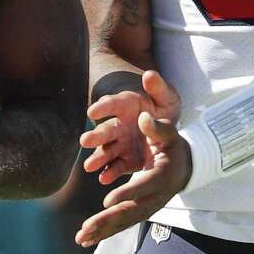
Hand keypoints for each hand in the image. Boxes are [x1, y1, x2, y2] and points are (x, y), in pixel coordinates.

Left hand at [75, 111, 190, 246]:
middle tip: (86, 228)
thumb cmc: (173, 147)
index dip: (126, 194)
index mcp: (161, 177)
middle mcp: (156, 197)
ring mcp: (149, 207)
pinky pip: (123, 223)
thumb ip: (157, 128)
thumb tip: (143, 118)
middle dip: (107, 220)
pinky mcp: (142, 211)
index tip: (107, 202)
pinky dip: (106, 231)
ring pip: (125, 221)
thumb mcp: (169, 134)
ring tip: (81, 238)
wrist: (185, 167)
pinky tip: (88, 238)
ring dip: (103, 230)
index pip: (143, 187)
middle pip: (131, 211)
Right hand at [81, 69, 180, 184]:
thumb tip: (150, 74)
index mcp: (126, 105)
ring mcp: (121, 142)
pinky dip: (110, 172)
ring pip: (107, 149)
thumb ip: (158, 88)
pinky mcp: (126, 159)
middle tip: (84, 141)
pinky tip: (105, 179)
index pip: (112, 104)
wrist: (169, 130)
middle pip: (106, 129)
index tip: (92, 111)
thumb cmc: (164, 108)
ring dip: (98, 157)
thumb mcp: (166, 97)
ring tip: (89, 167)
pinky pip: (117, 166)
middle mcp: (119, 124)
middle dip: (96, 136)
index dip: (103, 107)